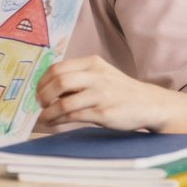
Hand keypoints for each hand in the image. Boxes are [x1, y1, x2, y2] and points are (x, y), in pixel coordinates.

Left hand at [36, 55, 166, 130]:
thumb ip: (77, 77)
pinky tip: (55, 122)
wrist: (150, 104)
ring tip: (44, 117)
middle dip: (43, 95)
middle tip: (39, 104)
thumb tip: (45, 88)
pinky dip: (59, 120)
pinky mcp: (104, 113)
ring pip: (64, 102)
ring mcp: (101, 95)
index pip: (57, 68)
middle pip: (58, 82)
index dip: (42, 81)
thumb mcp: (100, 74)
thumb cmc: (118, 90)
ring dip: (48, 112)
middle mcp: (97, 76)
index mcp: (92, 63)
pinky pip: (74, 116)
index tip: (37, 91)